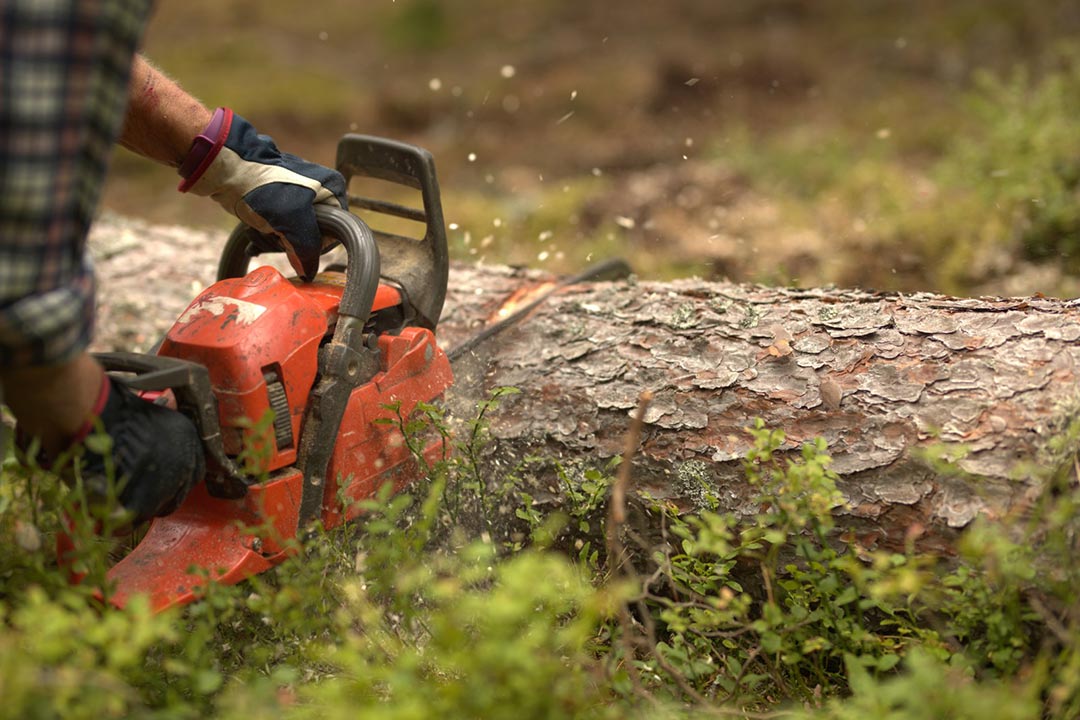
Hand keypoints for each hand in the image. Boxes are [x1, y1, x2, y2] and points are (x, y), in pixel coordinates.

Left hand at [178, 108, 347, 280]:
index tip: (296, 246)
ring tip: (259, 230)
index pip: (335, 232)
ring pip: (292, 234)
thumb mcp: (293, 221)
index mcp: (332, 189)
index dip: (316, 245)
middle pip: (312, 235)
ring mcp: (296, 196)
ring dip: (273, 240)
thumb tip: (308, 272)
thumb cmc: (262, 187)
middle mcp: (319, 191)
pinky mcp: (276, 201)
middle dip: (289, 242)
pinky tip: (253, 231)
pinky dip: (264, 234)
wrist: (227, 169)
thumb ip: (308, 250)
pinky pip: (277, 228)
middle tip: (274, 235)